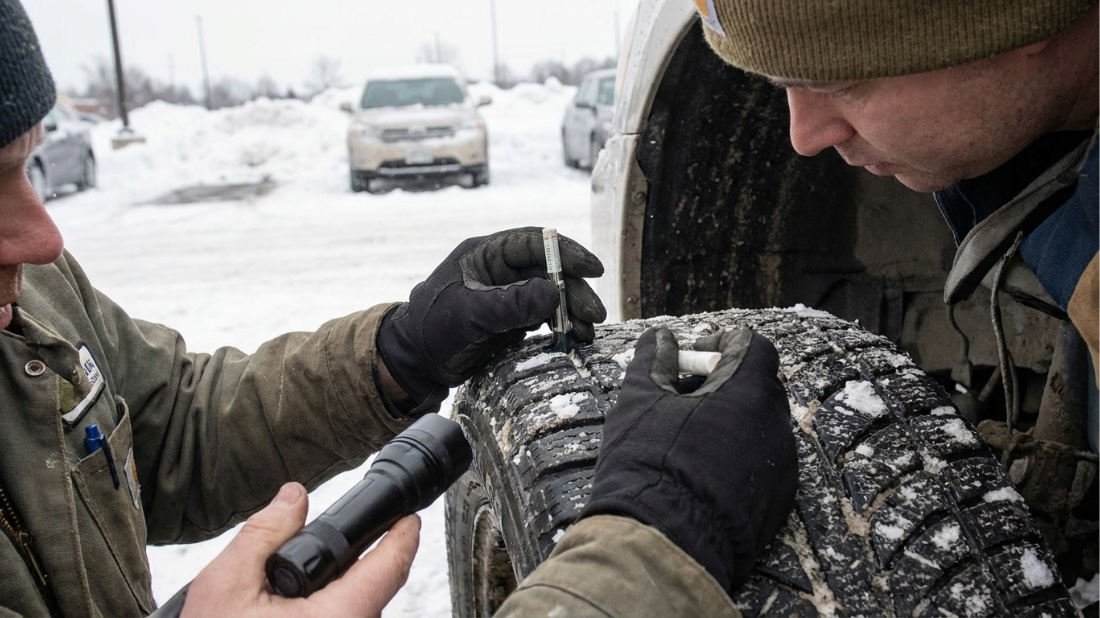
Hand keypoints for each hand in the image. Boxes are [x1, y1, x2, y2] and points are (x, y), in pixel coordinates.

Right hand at [181, 483, 419, 617]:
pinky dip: (327, 606)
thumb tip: (293, 497)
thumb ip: (264, 534)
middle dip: (360, 559)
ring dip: (339, 587)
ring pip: (356, 608)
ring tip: (305, 575)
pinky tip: (298, 602)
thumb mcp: (225, 586)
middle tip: (345, 535)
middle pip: (374, 588)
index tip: (408, 517)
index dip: (403, 536)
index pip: (390, 568)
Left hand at [377, 227, 605, 413]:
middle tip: (594, 315)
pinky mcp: (510, 319)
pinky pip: (543, 316)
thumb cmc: (432, 329)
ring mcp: (506, 295)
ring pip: (550, 296)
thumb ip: (510, 303)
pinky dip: (560, 326)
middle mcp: (500, 270)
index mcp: (486, 253)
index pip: (535, 243)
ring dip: (571, 312)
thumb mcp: (469, 314)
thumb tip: (553, 293)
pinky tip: (574, 338)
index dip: (567, 253)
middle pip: (549, 272)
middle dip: (574, 292)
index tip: (592, 269)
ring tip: (587, 333)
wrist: (414, 362)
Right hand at [580, 327, 797, 591]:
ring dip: (728, 422)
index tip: (687, 359)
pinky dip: (736, 458)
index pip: (753, 346)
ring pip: (759, 427)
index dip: (719, 344)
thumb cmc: (649, 462)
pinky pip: (762, 465)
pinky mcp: (779, 504)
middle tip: (679, 397)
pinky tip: (700, 474)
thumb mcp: (639, 400)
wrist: (664, 543)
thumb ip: (653, 360)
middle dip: (721, 383)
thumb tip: (660, 338)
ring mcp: (783, 469)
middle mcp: (776, 426)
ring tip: (685, 439)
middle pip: (758, 386)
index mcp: (749, 392)